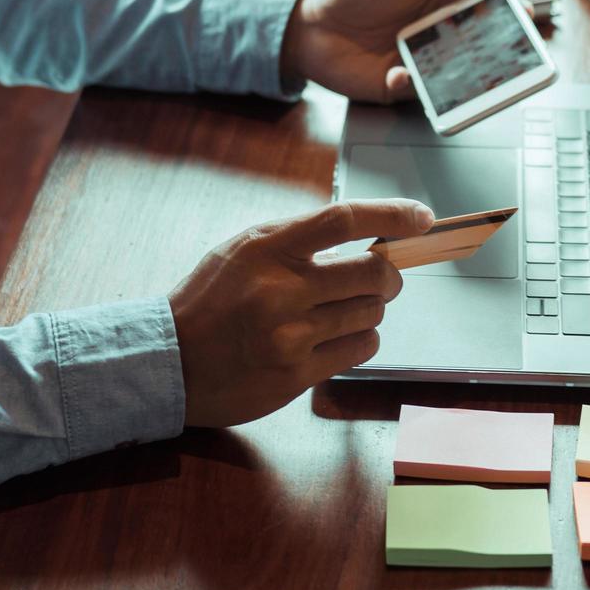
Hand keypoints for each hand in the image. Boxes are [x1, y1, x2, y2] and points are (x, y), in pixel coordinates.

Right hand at [169, 199, 433, 426]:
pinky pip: (360, 349)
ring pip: (371, 313)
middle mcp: (281, 290)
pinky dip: (362, 339)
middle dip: (389, 273)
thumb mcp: (243, 250)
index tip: (421, 217)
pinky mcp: (297, 375)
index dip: (392, 215)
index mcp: (267, 248)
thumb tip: (367, 235)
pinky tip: (338, 336)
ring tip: (342, 309)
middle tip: (381, 276)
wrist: (169, 361)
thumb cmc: (210, 299)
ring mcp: (290, 336)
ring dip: (370, 308)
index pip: (344, 219)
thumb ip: (298, 240)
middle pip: (373, 273)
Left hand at [281, 0, 501, 102]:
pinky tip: (399, 72)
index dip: (506, 11)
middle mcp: (435, 32)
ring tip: (470, 74)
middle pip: (477, 44)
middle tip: (510, 53)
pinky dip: (413, 84)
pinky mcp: (397, 84)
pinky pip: (418, 91)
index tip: (524, 15)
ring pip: (455, 72)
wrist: (305, 24)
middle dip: (495, 49)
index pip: (482, 6)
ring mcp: (418, 60)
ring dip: (464, 74)